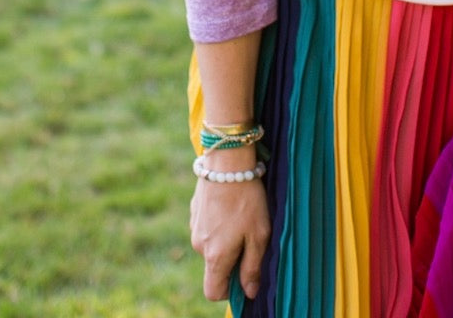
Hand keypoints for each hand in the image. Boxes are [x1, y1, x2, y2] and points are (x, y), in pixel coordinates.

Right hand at [188, 159, 270, 300]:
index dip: (229, 290)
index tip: (244, 274)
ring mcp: (194, 226)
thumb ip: (253, 267)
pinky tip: (231, 203)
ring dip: (225, 237)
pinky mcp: (194, 210)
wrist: (227, 161)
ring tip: (242, 214)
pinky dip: (218, 221)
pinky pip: (207, 226)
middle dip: (231, 258)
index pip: (213, 291)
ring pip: (211, 244)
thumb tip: (250, 292)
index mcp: (215, 256)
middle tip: (250, 235)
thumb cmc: (247, 199)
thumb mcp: (259, 234)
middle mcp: (199, 245)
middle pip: (214, 266)